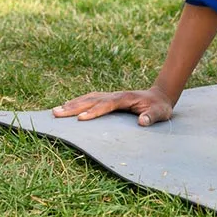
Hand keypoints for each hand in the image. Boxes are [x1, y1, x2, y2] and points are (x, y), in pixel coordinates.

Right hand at [52, 88, 173, 126]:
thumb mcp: (160, 113)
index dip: (94, 111)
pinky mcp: (109, 99)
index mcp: (126, 98)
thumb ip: (151, 117)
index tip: (80, 119)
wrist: (160, 96)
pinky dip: (78, 102)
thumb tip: (142, 121)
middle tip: (56, 113)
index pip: (107, 105)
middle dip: (74, 107)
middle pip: (92, 100)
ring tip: (56, 110)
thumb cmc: (159, 107)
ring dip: (73, 103)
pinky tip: (68, 106)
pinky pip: (90, 99)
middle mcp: (115, 95)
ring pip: (88, 98)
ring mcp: (111, 95)